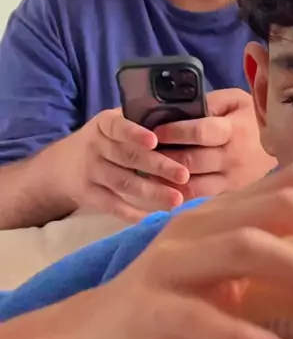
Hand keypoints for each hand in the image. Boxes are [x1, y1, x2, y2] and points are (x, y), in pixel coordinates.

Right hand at [53, 109, 189, 221]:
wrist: (62, 166)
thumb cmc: (103, 141)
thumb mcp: (113, 124)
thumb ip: (138, 122)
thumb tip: (182, 122)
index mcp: (104, 124)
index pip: (119, 126)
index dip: (135, 134)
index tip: (154, 141)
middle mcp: (95, 146)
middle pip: (127, 157)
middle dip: (158, 166)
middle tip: (184, 175)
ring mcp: (90, 171)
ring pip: (123, 183)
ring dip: (151, 192)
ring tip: (176, 199)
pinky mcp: (88, 194)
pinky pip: (111, 205)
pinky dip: (130, 212)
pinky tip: (151, 217)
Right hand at [64, 163, 292, 338]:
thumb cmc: (174, 314)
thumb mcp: (231, 284)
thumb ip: (277, 277)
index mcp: (221, 215)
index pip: (287, 181)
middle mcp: (198, 226)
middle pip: (277, 206)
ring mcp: (171, 264)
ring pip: (247, 248)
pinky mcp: (150, 309)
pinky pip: (202, 320)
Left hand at [154, 88, 276, 198]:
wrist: (285, 143)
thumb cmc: (250, 117)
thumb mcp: (234, 100)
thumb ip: (209, 102)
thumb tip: (176, 108)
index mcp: (234, 130)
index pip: (200, 132)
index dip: (175, 132)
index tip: (155, 131)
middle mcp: (232, 158)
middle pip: (192, 162)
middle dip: (164, 159)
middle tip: (143, 154)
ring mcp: (231, 180)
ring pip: (193, 186)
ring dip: (167, 181)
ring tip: (148, 173)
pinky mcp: (229, 194)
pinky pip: (199, 198)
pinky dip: (178, 194)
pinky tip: (163, 187)